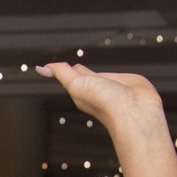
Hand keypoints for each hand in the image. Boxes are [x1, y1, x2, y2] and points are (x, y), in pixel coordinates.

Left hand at [35, 61, 165, 142]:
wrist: (134, 111)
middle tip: (67, 66)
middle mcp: (96, 89)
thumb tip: (42, 68)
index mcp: (81, 89)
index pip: (70, 75)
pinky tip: (115, 75)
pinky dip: (115, 73)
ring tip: (85, 70)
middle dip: (76, 71)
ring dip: (94, 73)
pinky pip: (120, 75)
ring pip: (101, 76)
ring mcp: (113, 87)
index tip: (52, 66)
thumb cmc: (105, 102)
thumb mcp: (77, 84)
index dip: (62, 69)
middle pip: (84, 75)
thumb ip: (63, 73)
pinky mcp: (129, 84)